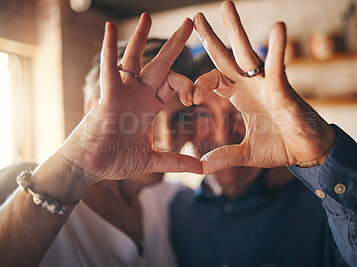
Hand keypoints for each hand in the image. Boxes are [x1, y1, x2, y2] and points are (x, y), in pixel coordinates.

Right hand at [60, 14, 201, 182]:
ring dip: (141, 37)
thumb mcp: (152, 160)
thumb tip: (201, 169)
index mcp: (150, 106)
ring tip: (147, 15)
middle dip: (175, 44)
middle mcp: (138, 94)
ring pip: (134, 59)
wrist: (90, 167)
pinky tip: (108, 27)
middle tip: (189, 23)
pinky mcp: (108, 96)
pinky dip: (108, 48)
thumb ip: (175, 162)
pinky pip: (109, 68)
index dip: (188, 86)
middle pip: (160, 64)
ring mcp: (123, 92)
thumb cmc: (116, 160)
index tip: (194, 99)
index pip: (174, 84)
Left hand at [192, 1, 335, 173]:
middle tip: (196, 17)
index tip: (190, 96)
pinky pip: (279, 68)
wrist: (309, 154)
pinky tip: (278, 28)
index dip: (199, 83)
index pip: (214, 79)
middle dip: (211, 37)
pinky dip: (278, 50)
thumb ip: (224, 156)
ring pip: (249, 53)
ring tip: (226, 5)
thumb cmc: (281, 147)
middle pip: (227, 57)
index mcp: (240, 96)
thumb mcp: (246, 154)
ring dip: (237, 30)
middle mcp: (251, 85)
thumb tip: (201, 167)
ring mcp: (267, 85)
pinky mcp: (285, 91)